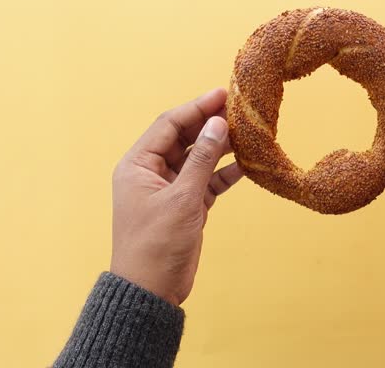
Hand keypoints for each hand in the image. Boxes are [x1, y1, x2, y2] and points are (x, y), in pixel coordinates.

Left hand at [110, 88, 242, 304]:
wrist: (151, 291)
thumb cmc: (156, 245)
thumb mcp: (181, 199)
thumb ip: (201, 159)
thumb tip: (217, 124)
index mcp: (138, 165)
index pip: (169, 124)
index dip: (196, 107)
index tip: (222, 93)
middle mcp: (151, 172)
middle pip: (183, 137)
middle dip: (210, 124)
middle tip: (239, 109)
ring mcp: (170, 189)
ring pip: (198, 158)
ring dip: (220, 147)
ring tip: (246, 132)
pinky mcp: (186, 205)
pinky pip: (207, 181)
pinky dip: (224, 173)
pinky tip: (246, 164)